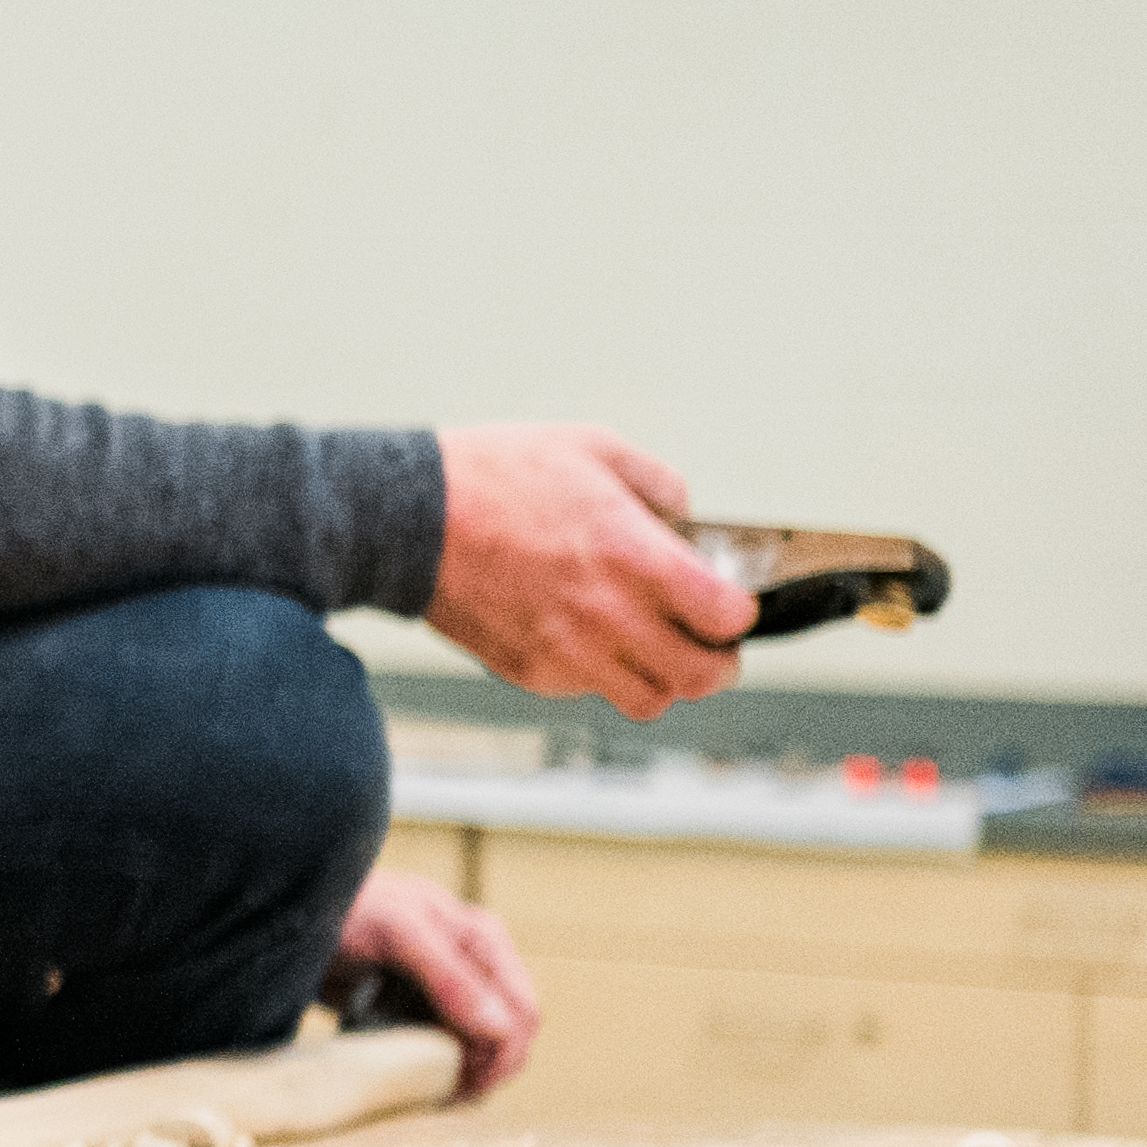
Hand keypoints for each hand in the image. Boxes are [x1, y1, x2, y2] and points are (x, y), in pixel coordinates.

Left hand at [329, 869, 538, 1096]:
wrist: (295, 909)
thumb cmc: (348, 905)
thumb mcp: (399, 932)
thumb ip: (450, 977)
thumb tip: (500, 1030)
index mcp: (484, 942)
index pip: (521, 1015)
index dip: (502, 1059)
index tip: (464, 1089)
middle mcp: (475, 967)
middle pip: (504, 1039)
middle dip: (481, 1074)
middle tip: (439, 1099)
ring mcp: (448, 992)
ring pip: (475, 1051)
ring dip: (455, 1077)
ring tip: (421, 1094)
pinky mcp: (418, 1011)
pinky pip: (440, 1052)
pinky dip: (429, 1071)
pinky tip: (407, 1081)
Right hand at [423, 423, 754, 719]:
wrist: (407, 519)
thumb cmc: (492, 476)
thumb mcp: (589, 447)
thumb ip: (655, 481)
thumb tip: (682, 512)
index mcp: (636, 557)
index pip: (727, 618)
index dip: (738, 614)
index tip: (730, 605)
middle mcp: (611, 616)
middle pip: (701, 676)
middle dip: (719, 663)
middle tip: (712, 646)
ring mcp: (570, 652)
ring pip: (650, 699)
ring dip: (664, 679)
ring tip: (654, 651)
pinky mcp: (532, 672)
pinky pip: (589, 692)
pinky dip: (603, 675)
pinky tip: (589, 640)